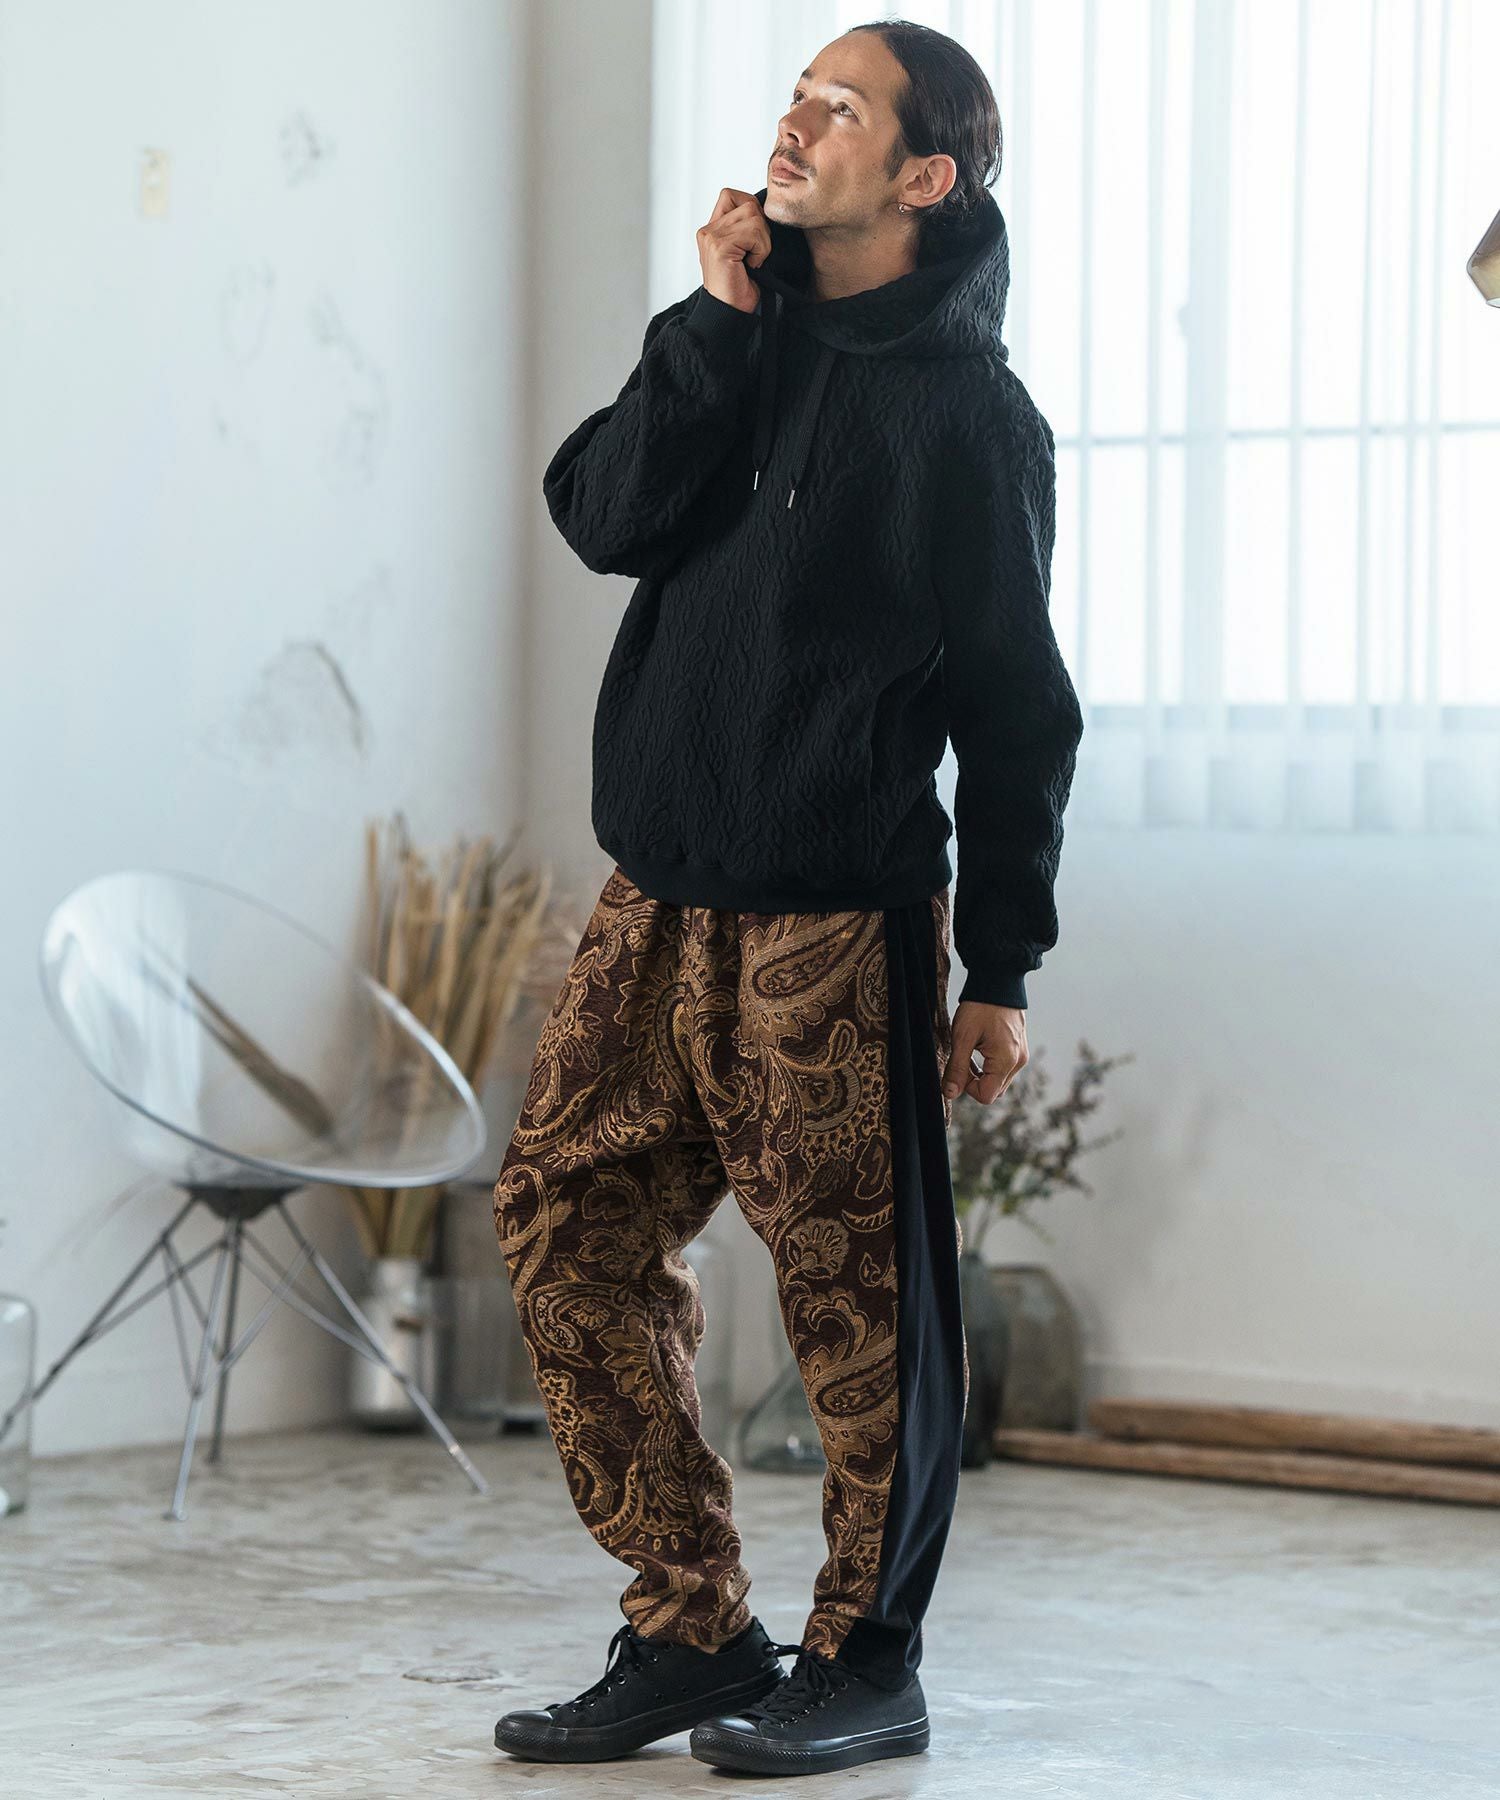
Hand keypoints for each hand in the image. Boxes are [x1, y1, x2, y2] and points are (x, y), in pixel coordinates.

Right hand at [697, 188, 771, 314]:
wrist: (729, 314)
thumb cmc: (739, 289)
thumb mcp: (743, 252)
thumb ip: (744, 228)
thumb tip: (766, 209)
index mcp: (711, 230)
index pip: (731, 195)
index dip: (751, 211)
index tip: (754, 240)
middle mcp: (707, 231)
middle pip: (748, 203)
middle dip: (761, 228)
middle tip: (755, 254)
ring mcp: (711, 237)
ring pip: (754, 215)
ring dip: (763, 241)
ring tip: (753, 261)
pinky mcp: (719, 246)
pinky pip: (754, 231)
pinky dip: (761, 250)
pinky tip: (751, 266)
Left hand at [942, 1001, 1027, 1104]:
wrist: (998, 980)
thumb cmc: (980, 1006)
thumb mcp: (962, 1037)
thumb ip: (956, 1068)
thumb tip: (949, 1093)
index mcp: (1006, 1061)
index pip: (986, 1096)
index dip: (967, 1088)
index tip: (957, 1069)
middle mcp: (1018, 1061)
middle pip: (994, 1090)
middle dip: (974, 1081)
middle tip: (961, 1060)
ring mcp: (1021, 1054)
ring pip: (998, 1080)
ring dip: (981, 1074)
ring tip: (968, 1052)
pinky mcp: (1019, 1048)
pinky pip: (1004, 1068)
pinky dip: (989, 1065)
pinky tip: (978, 1048)